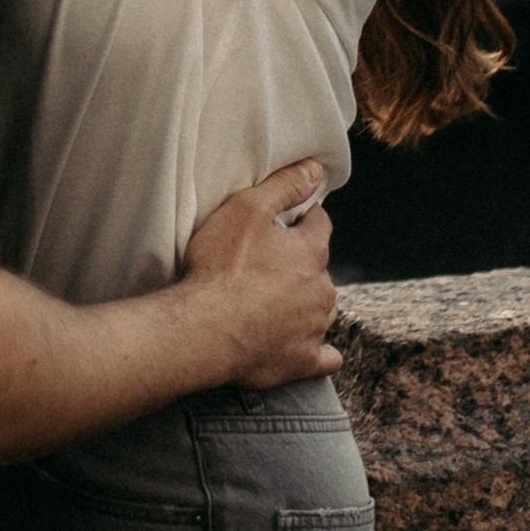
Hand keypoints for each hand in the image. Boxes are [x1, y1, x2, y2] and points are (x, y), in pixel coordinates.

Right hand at [181, 160, 337, 391]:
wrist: (204, 330)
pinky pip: (325, 356)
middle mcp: (322, 290)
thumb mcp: (246, 210)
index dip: (302, 219)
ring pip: (322, 309)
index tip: (285, 222)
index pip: (319, 225)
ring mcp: (315, 328)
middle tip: (265, 265)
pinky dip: (319, 350)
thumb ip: (284, 186)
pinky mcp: (303, 362)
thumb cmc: (220, 268)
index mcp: (311, 252)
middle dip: (301, 264)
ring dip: (306, 303)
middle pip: (320, 269)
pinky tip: (306, 347)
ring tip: (273, 303)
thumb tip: (316, 168)